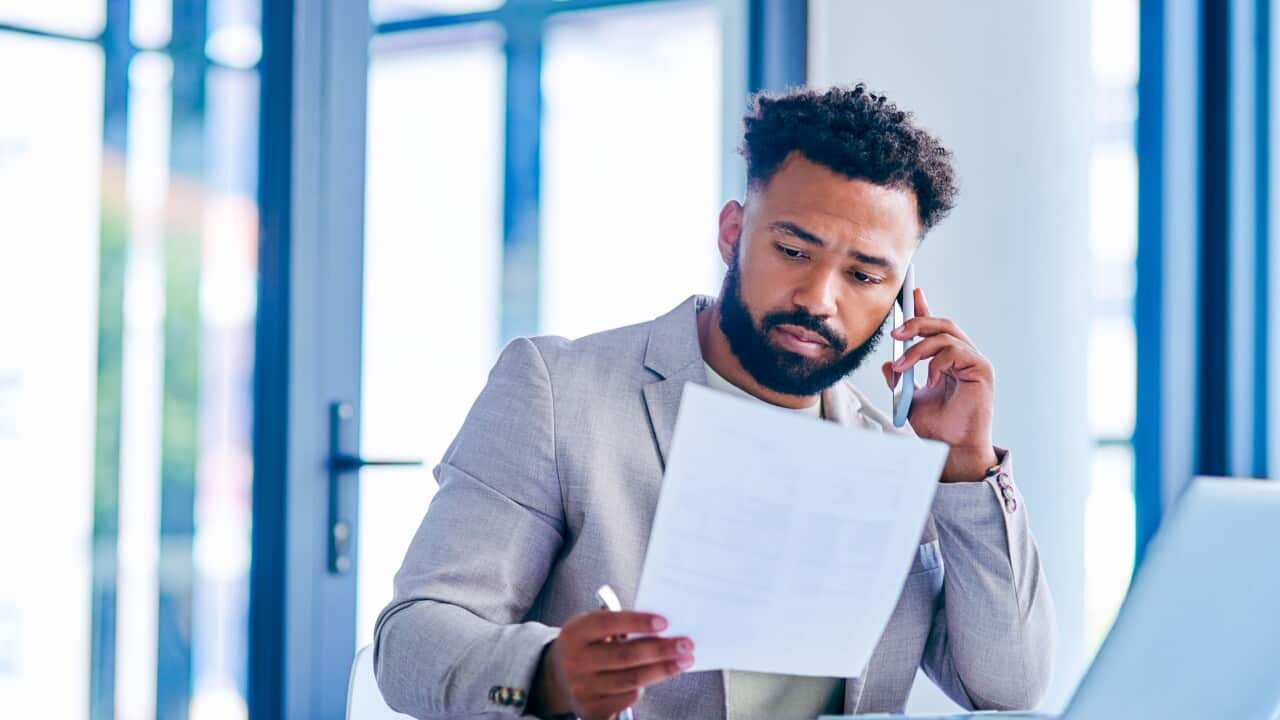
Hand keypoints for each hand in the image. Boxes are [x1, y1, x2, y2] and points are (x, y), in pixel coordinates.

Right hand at [529, 609, 693, 719]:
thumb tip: (662, 629)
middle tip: (686, 645)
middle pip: (625, 656)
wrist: (557, 677)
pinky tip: (657, 675)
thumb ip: (618, 624)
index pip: (608, 624)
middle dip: (661, 650)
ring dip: (663, 670)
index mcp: (574, 633)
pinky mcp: (590, 709)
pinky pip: (627, 698)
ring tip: (684, 661)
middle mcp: (575, 661)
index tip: (665, 622)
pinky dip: (645, 686)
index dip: (637, 622)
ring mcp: (582, 688)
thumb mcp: (591, 627)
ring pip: (631, 680)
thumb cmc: (586, 644)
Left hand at [881, 287, 997, 481]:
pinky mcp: (982, 370)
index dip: (924, 309)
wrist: (952, 449)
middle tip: (894, 334)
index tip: (910, 294)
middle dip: (916, 323)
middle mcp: (963, 357)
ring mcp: (975, 362)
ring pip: (945, 336)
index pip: (935, 329)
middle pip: (941, 325)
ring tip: (901, 367)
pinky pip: (956, 352)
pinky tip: (929, 380)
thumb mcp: (909, 398)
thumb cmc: (937, 427)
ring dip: (918, 349)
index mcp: (948, 361)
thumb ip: (900, 378)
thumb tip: (887, 362)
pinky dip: (936, 363)